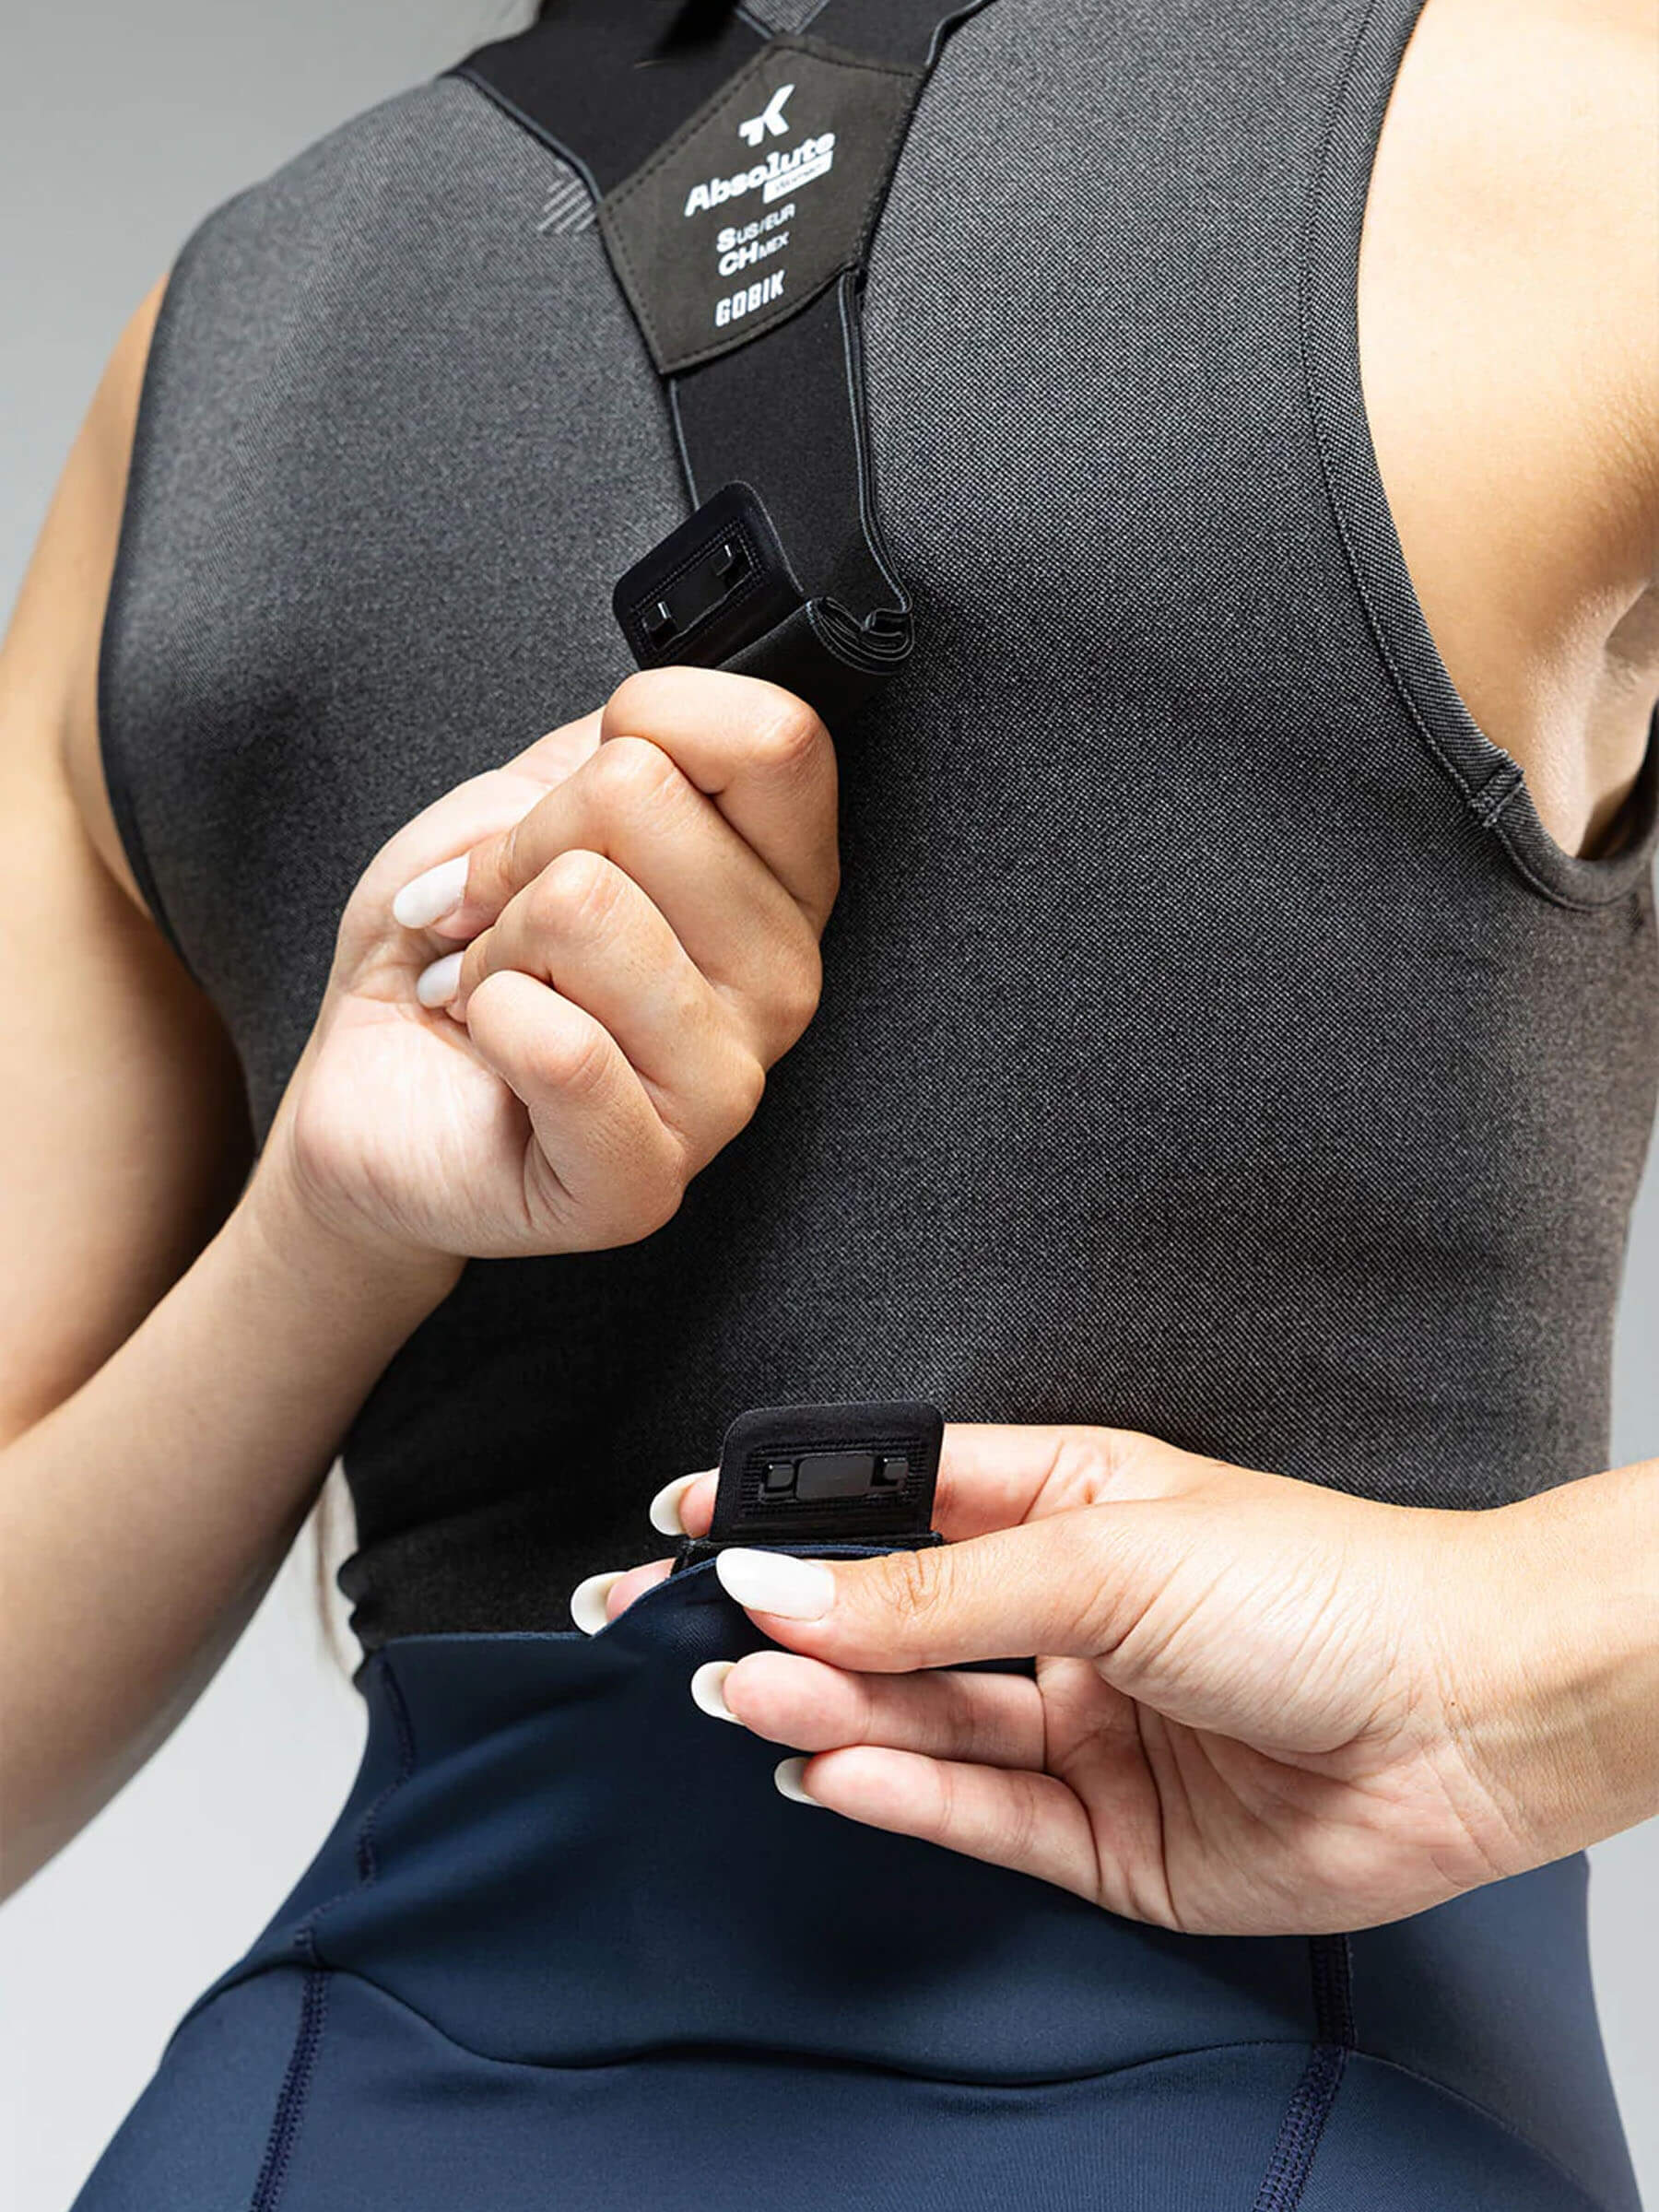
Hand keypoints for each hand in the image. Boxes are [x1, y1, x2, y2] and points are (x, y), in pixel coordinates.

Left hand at [254, 668, 835, 1274]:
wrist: (373, 1085)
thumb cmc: (452, 947)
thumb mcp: (525, 801)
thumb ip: (613, 746)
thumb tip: (661, 718)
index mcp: (777, 880)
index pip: (774, 737)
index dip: (642, 721)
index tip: (577, 792)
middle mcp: (780, 981)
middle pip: (642, 797)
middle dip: (521, 842)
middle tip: (502, 914)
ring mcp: (725, 1088)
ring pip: (585, 908)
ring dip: (494, 939)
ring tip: (495, 985)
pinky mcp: (643, 1178)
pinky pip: (563, 1047)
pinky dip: (482, 1016)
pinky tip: (491, 1043)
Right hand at [584, 1426, 1649, 1937]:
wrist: (1470, 1718)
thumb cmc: (1319, 1589)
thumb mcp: (1102, 1559)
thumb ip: (930, 1594)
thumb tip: (778, 1583)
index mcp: (1069, 1505)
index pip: (896, 1503)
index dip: (794, 1514)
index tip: (686, 1521)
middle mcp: (1067, 1616)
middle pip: (896, 1624)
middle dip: (794, 1626)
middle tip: (688, 1631)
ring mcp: (1086, 1726)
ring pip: (927, 1719)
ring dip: (833, 1707)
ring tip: (751, 1695)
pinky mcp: (1112, 1834)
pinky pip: (983, 1812)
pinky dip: (902, 1793)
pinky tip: (834, 1765)